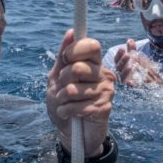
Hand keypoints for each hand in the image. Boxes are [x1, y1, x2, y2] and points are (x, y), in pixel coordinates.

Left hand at [46, 29, 115, 156]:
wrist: (69, 131)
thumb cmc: (63, 102)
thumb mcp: (56, 77)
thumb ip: (62, 56)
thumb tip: (71, 31)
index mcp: (93, 63)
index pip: (91, 45)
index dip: (74, 50)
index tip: (65, 59)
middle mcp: (103, 74)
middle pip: (78, 67)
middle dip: (62, 80)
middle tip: (62, 89)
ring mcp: (106, 91)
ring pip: (73, 89)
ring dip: (61, 99)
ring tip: (64, 103)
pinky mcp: (105, 108)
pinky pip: (78, 106)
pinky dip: (66, 111)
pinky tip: (69, 114)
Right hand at [113, 39, 162, 86]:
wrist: (154, 80)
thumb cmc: (143, 68)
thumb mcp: (138, 57)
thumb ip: (133, 50)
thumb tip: (129, 40)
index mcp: (122, 65)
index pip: (117, 59)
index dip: (119, 54)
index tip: (122, 48)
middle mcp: (122, 72)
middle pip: (119, 67)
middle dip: (122, 61)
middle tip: (128, 55)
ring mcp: (126, 80)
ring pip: (122, 76)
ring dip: (125, 71)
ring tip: (131, 66)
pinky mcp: (132, 86)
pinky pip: (129, 85)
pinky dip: (130, 82)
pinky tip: (133, 80)